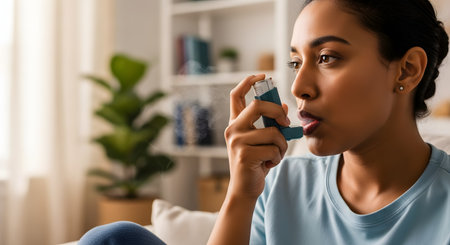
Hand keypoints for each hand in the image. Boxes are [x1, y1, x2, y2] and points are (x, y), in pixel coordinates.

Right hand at [225, 74, 289, 200]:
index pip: (236, 95)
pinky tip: (269, 163)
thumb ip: (270, 123)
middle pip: (258, 105)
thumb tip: (284, 106)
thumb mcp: (262, 140)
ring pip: (272, 132)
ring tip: (275, 154)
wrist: (245, 188)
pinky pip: (273, 149)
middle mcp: (232, 129)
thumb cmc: (255, 162)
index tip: (263, 76)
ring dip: (282, 145)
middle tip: (286, 123)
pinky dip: (278, 157)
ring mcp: (237, 141)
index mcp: (236, 123)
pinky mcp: (244, 154)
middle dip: (278, 112)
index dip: (248, 81)